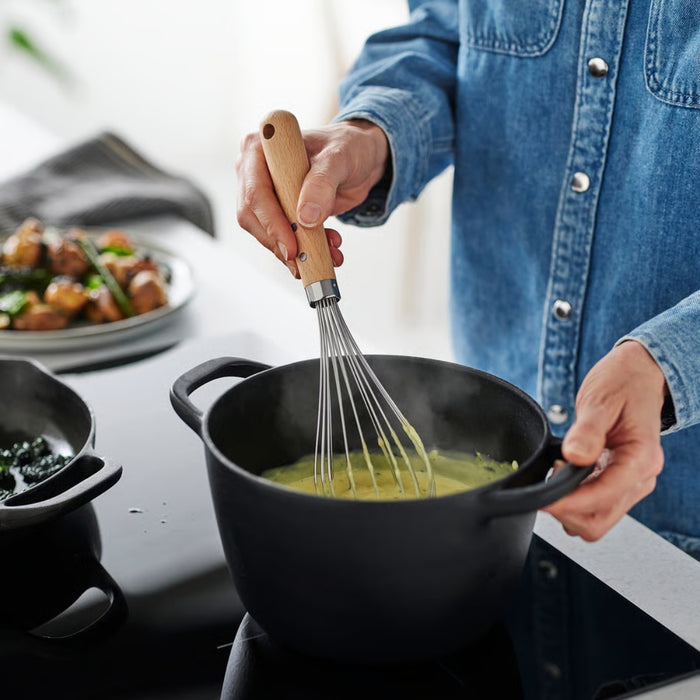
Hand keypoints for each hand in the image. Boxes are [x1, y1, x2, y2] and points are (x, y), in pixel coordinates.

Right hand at [236, 119, 388, 276]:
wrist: (361, 160)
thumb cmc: (347, 147)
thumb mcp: (339, 159)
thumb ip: (322, 184)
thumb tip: (305, 217)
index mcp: (260, 149)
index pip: (255, 193)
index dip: (271, 223)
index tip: (292, 247)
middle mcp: (256, 171)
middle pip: (253, 218)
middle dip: (281, 243)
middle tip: (306, 261)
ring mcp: (266, 193)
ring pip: (266, 233)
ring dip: (296, 250)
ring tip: (329, 253)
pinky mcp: (278, 212)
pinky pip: (283, 238)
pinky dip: (305, 250)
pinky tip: (328, 251)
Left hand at [542, 340, 666, 540]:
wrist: (638, 374)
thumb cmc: (623, 382)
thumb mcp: (600, 401)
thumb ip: (587, 431)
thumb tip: (574, 456)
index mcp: (640, 458)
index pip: (603, 496)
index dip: (569, 502)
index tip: (542, 499)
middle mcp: (641, 477)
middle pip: (600, 520)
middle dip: (567, 512)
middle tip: (544, 488)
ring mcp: (631, 481)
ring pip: (597, 518)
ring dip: (569, 508)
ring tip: (554, 477)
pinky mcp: (619, 480)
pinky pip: (596, 505)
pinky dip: (574, 500)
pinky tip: (562, 476)